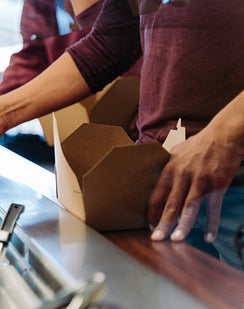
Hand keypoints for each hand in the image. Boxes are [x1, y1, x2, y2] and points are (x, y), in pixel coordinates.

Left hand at [148, 128, 243, 242]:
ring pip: (189, 207)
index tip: (150, 225)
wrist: (224, 135)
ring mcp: (201, 181)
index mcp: (170, 169)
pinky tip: (209, 237)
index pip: (157, 194)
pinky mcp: (218, 184)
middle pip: (170, 203)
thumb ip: (166, 166)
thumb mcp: (176, 151)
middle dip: (163, 223)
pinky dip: (212, 223)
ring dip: (183, 225)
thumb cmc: (199, 144)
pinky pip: (214, 208)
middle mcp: (183, 176)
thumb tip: (154, 176)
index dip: (153, 211)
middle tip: (156, 239)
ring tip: (176, 240)